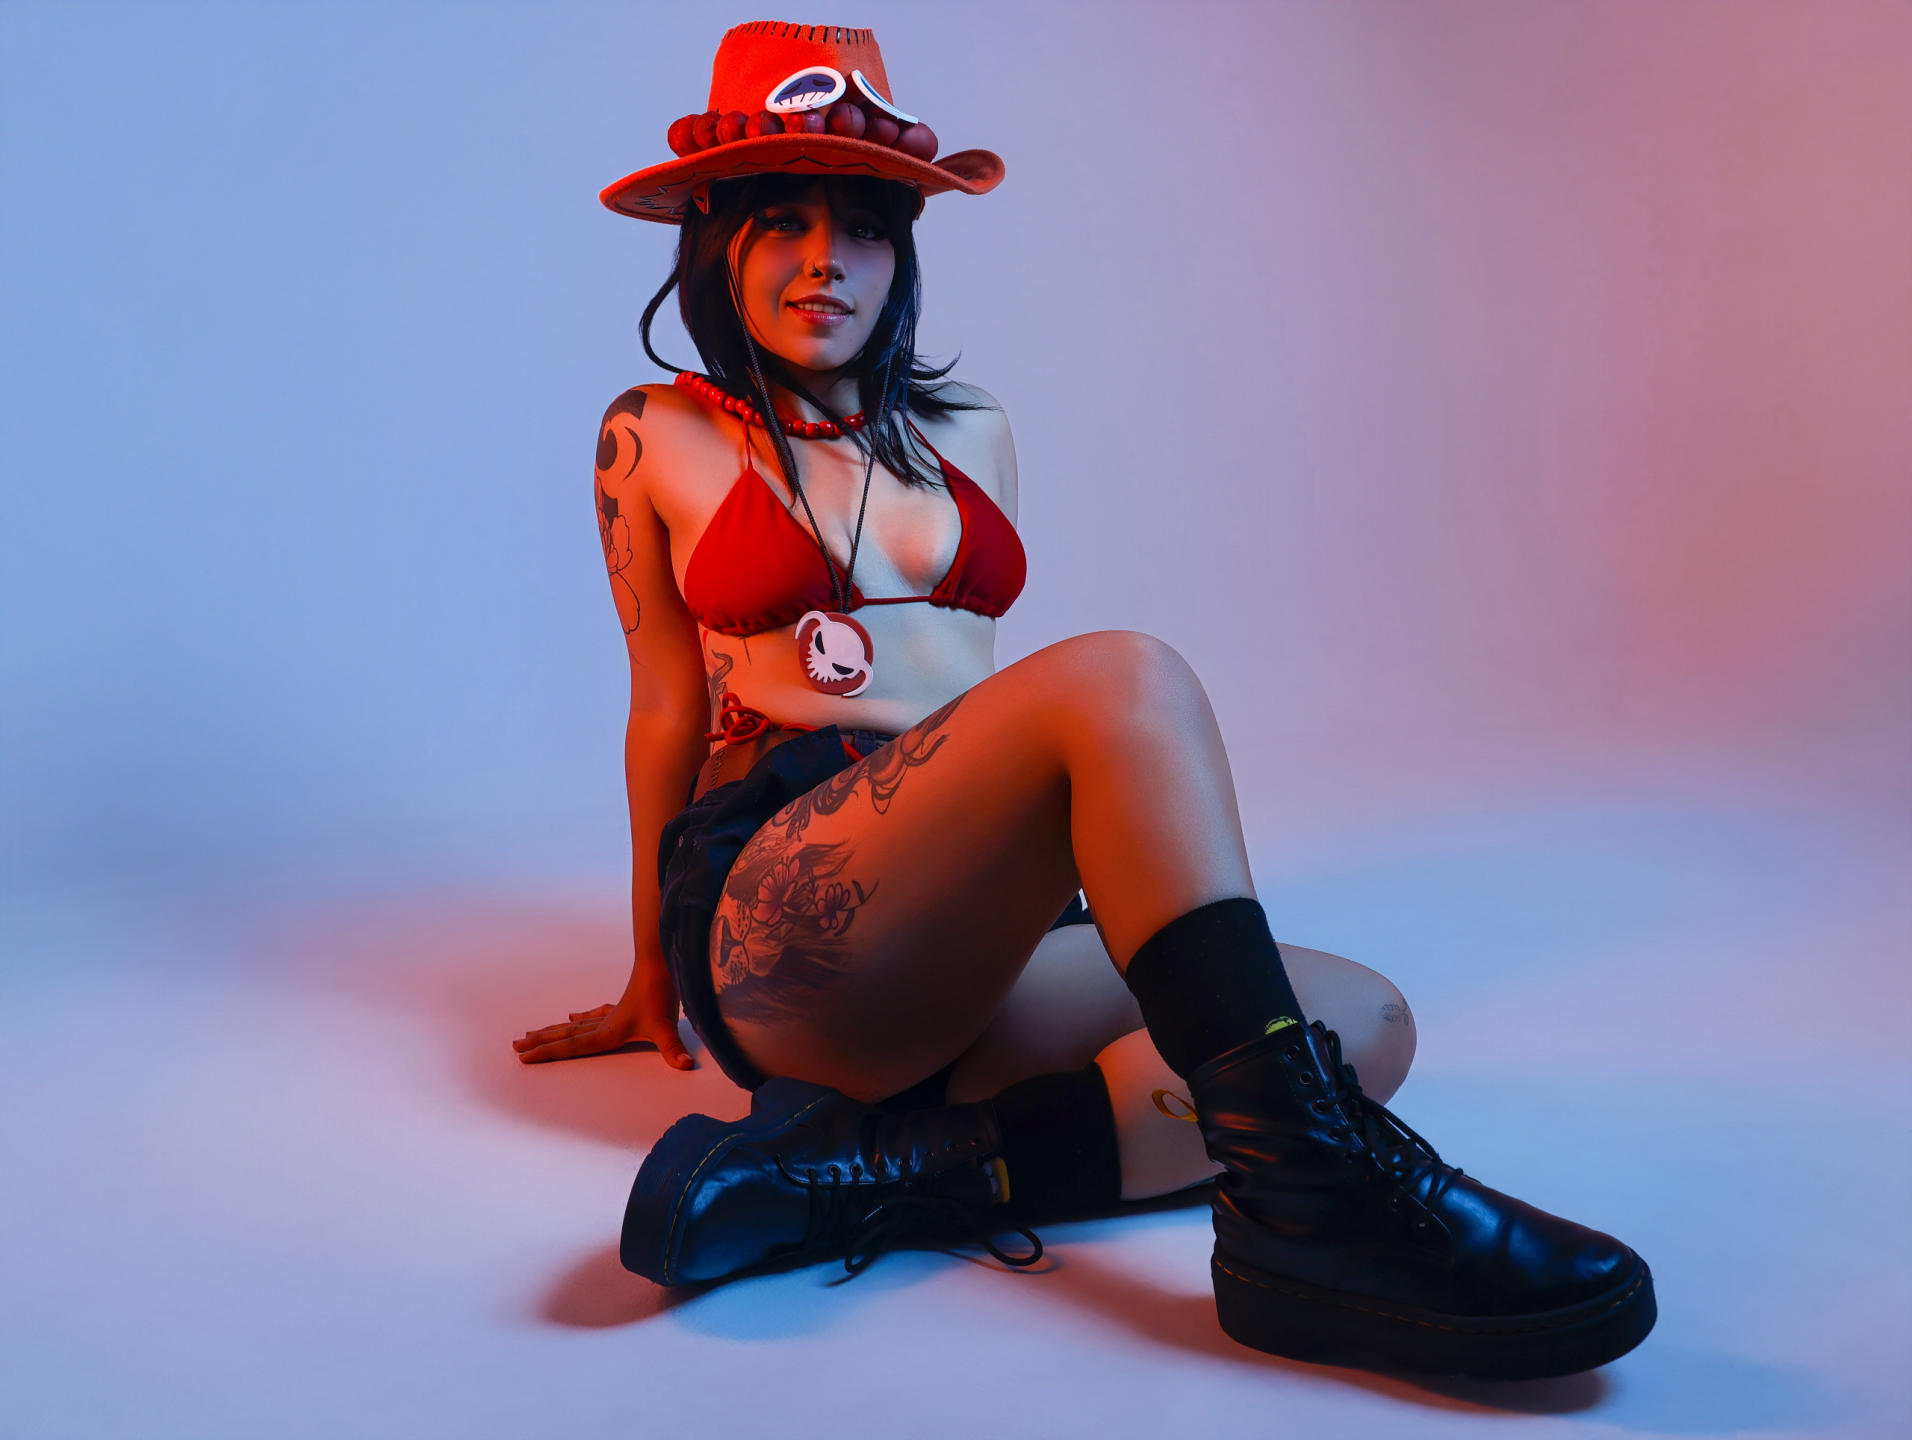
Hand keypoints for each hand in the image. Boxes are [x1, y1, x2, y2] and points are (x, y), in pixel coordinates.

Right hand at [513, 971, 694, 1068]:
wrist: (660, 961)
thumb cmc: (660, 994)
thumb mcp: (666, 1026)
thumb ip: (673, 1049)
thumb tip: (685, 1066)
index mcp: (609, 1032)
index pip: (572, 1047)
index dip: (547, 1054)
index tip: (524, 1057)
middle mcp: (605, 1024)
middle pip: (566, 1034)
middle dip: (541, 1042)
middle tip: (516, 1045)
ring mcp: (612, 1013)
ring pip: (575, 1024)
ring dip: (554, 1030)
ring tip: (532, 1032)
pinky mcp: (622, 1004)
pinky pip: (594, 1014)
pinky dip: (582, 1017)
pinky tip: (574, 1015)